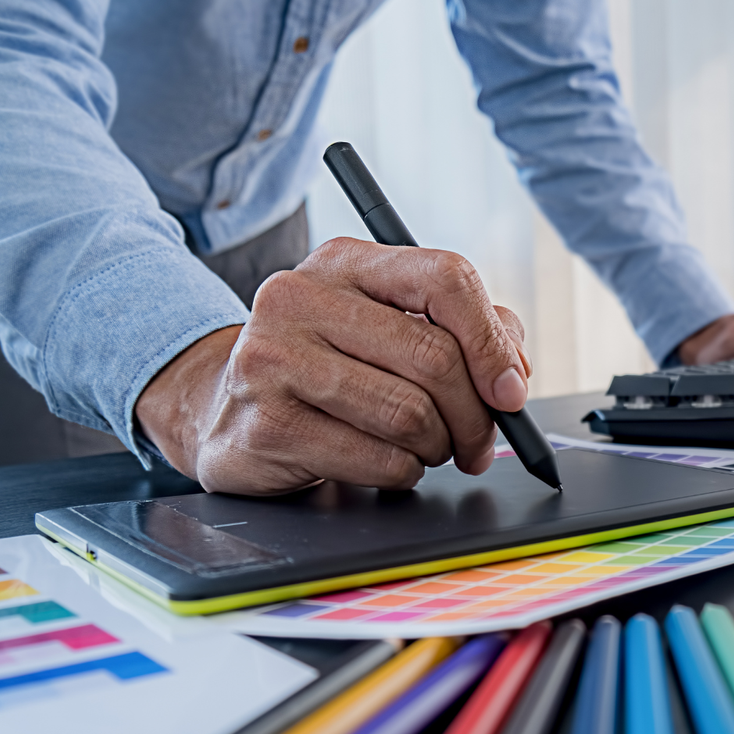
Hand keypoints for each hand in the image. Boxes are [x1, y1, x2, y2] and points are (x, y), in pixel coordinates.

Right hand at [135, 237, 530, 494]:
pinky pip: (379, 460)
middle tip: (478, 442)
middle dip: (475, 415)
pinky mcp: (266, 425)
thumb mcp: (391, 326)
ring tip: (425, 447)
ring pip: (410, 415)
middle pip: (435, 357)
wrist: (222, 410)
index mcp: (346, 261)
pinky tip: (385, 462)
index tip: (510, 390)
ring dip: (438, 447)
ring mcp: (273, 359)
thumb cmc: (329, 367)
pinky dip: (402, 473)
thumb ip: (467, 332)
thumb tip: (511, 376)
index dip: (492, 341)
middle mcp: (300, 296)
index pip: (446, 278)